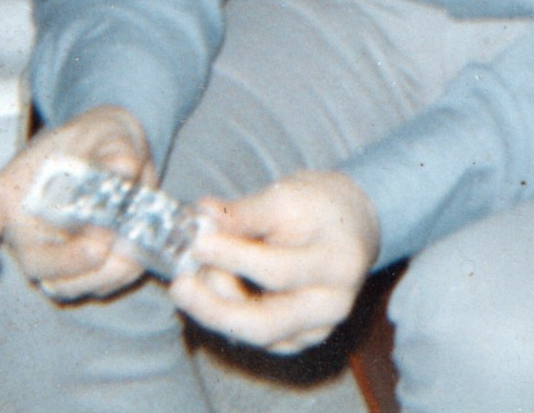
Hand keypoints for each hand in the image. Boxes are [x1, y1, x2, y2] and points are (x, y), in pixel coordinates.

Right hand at [0, 104, 154, 300]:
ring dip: (98, 274)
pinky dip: (120, 273)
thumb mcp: (104, 130)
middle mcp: (28, 232)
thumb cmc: (97, 139)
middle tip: (99, 244)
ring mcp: (57, 253)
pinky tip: (136, 252)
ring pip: (65, 285)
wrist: (120, 153)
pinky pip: (99, 284)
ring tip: (127, 249)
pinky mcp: (89, 266)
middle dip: (67, 261)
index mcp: (12, 196)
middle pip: (34, 263)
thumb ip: (112, 146)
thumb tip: (122, 166)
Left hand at [170, 171, 379, 354]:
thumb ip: (244, 212)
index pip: (277, 271)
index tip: (198, 241)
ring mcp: (317, 329)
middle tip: (180, 286)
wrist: (353, 225)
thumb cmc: (321, 205)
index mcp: (338, 263)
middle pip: (264, 324)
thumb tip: (201, 216)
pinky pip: (257, 337)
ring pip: (255, 335)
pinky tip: (215, 289)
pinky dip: (230, 315)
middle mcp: (333, 306)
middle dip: (214, 307)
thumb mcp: (287, 194)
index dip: (233, 258)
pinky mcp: (301, 339)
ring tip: (197, 275)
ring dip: (217, 306)